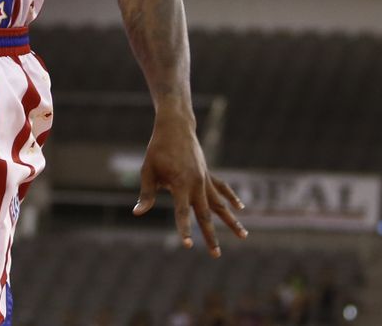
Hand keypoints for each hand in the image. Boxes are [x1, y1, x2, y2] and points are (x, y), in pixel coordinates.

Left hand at [133, 115, 246, 255]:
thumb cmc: (157, 149)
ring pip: (220, 204)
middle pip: (205, 214)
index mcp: (180, 184)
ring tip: (244, 236)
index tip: (188, 245)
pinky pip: (222, 188)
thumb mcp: (148, 170)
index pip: (182, 212)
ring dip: (231, 221)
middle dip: (211, 236)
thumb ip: (146, 194)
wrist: (175, 126)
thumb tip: (138, 213)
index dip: (184, 229)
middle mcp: (196, 184)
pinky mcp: (207, 173)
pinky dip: (231, 197)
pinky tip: (240, 208)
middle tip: (216, 255)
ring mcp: (205, 179)